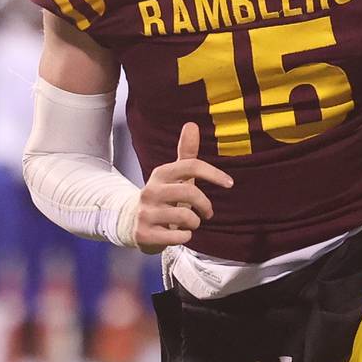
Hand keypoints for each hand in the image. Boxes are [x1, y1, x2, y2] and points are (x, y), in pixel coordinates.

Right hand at [135, 122, 232, 253]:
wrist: (131, 222)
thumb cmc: (163, 197)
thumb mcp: (174, 176)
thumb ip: (186, 153)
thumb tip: (192, 124)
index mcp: (160, 174)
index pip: (191, 166)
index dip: (214, 174)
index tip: (230, 184)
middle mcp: (150, 191)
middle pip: (190, 192)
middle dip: (205, 205)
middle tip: (207, 213)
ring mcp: (145, 213)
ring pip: (185, 217)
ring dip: (195, 223)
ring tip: (190, 224)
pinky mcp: (144, 234)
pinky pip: (177, 237)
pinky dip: (185, 237)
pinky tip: (180, 234)